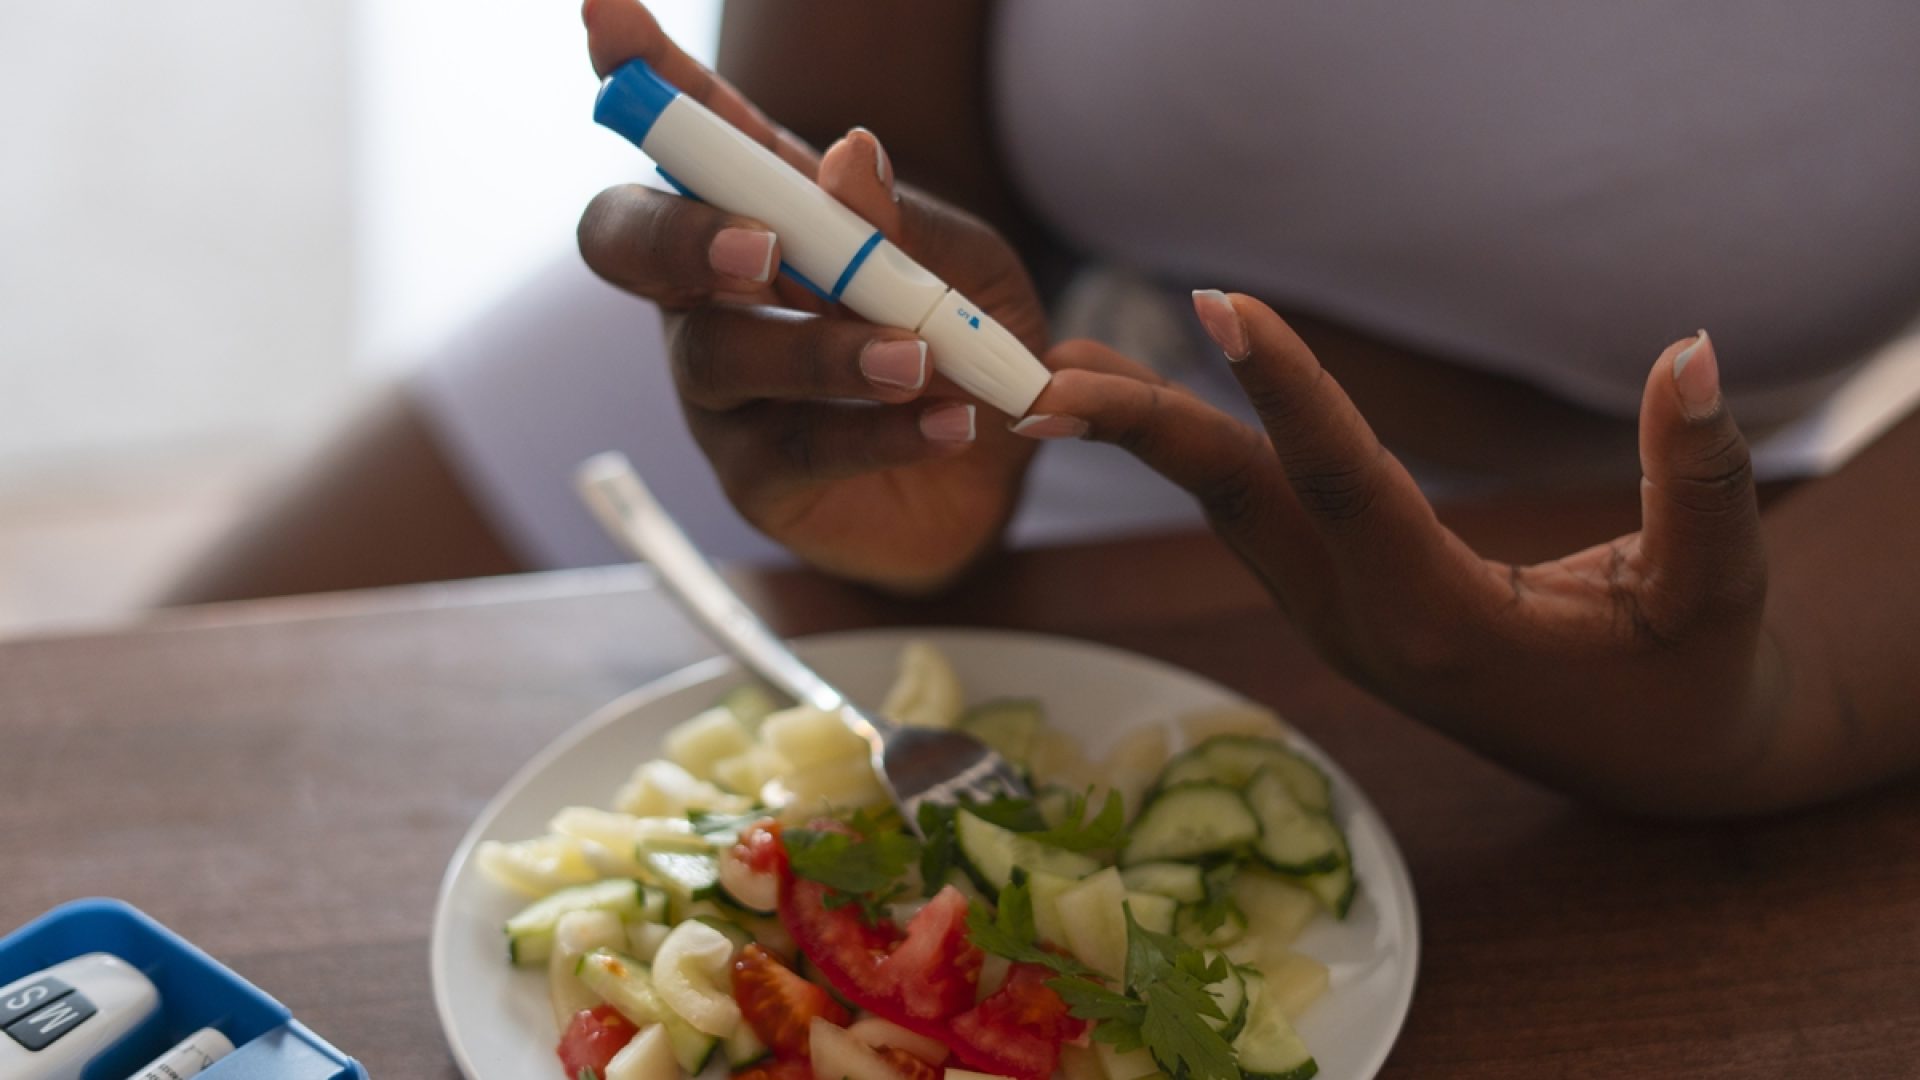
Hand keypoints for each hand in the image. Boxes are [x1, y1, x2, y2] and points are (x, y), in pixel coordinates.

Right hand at [577, 0, 1047, 591]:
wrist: (1000, 481)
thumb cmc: (965, 351)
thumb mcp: (966, 269)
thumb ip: (904, 223)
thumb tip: (849, 156)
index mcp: (761, 214)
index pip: (690, 136)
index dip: (643, 78)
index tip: (609, 18)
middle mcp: (712, 295)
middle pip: (628, 242)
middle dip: (682, 233)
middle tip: (765, 249)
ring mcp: (721, 390)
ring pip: (718, 354)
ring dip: (820, 351)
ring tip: (917, 359)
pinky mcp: (754, 477)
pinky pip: (794, 448)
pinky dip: (875, 432)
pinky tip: (948, 424)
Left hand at [1023, 292, 1777, 813]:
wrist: (1654, 765)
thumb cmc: (1692, 677)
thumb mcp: (1721, 590)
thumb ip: (1703, 477)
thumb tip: (1693, 349)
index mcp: (1447, 622)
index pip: (1349, 486)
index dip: (1286, 392)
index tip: (1218, 306)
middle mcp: (1367, 625)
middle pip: (1244, 505)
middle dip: (1146, 431)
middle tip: (1047, 370)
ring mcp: (1340, 623)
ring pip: (1232, 512)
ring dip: (1151, 438)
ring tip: (1067, 363)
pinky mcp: (1339, 609)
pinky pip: (1253, 519)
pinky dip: (1195, 456)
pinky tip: (1146, 405)